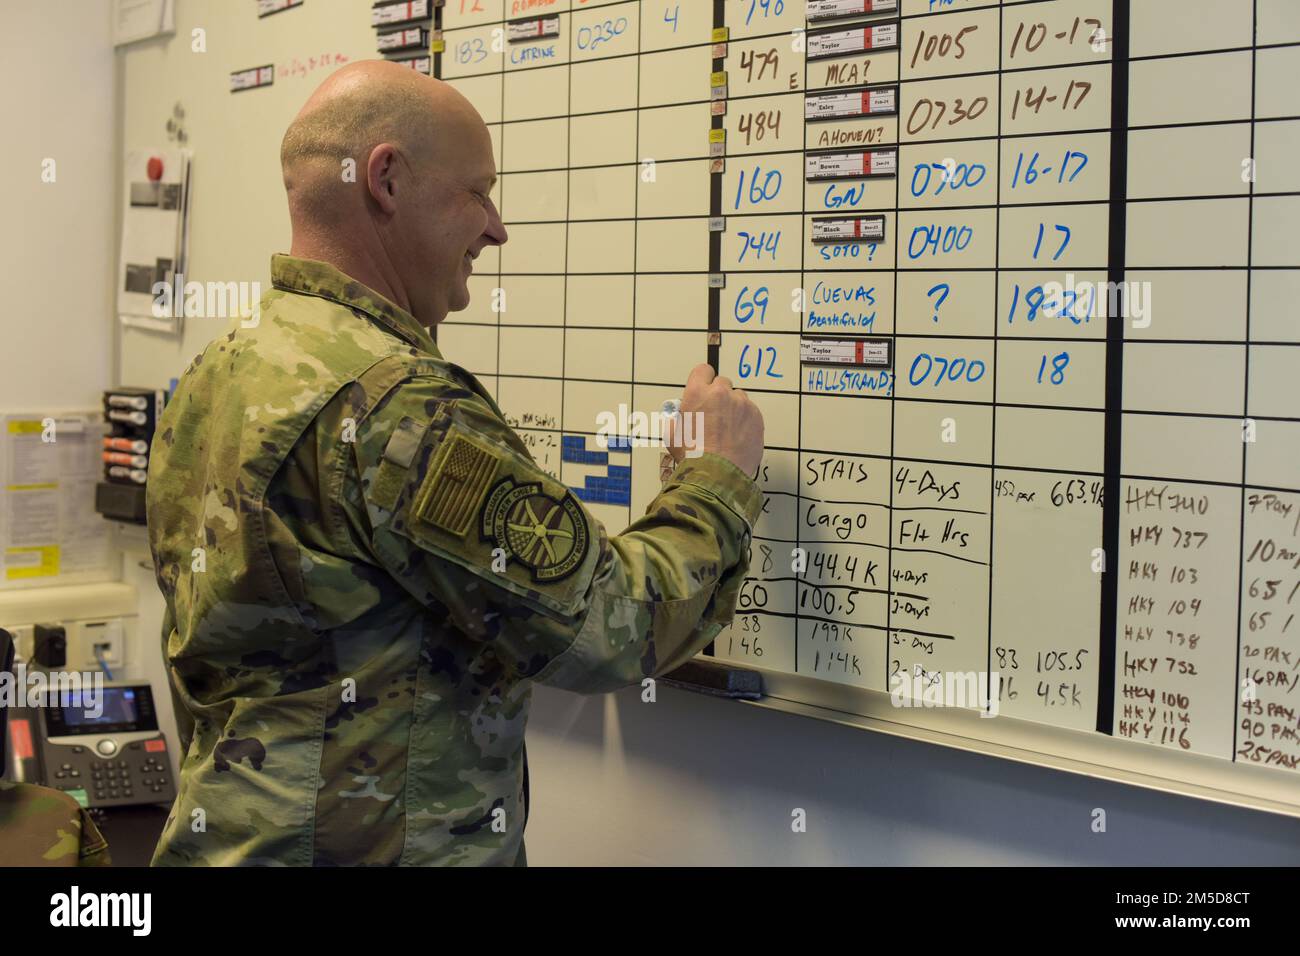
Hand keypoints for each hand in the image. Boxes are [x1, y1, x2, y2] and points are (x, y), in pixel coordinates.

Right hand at [665, 363, 764, 477]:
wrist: (717, 474)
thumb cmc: (693, 456)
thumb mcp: (673, 435)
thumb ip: (676, 419)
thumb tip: (678, 418)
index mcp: (697, 392)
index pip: (703, 370)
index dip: (703, 380)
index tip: (704, 388)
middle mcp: (721, 393)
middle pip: (722, 383)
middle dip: (718, 395)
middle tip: (714, 414)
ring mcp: (741, 404)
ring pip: (738, 397)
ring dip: (733, 407)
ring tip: (727, 428)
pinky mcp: (756, 417)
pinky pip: (751, 412)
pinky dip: (745, 420)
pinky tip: (737, 436)